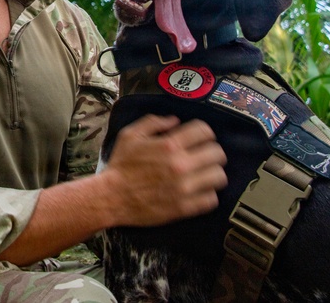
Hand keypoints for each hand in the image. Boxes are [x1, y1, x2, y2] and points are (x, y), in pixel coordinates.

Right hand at [101, 114, 226, 226]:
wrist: (111, 197)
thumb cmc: (120, 165)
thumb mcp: (130, 135)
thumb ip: (153, 122)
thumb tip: (175, 121)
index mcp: (169, 145)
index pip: (205, 131)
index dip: (205, 133)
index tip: (200, 138)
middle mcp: (181, 165)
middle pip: (218, 154)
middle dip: (212, 152)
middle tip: (204, 156)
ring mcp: (184, 188)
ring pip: (219, 177)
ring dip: (213, 173)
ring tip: (204, 174)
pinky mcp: (184, 207)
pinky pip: (211, 199)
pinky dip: (207, 194)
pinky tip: (199, 191)